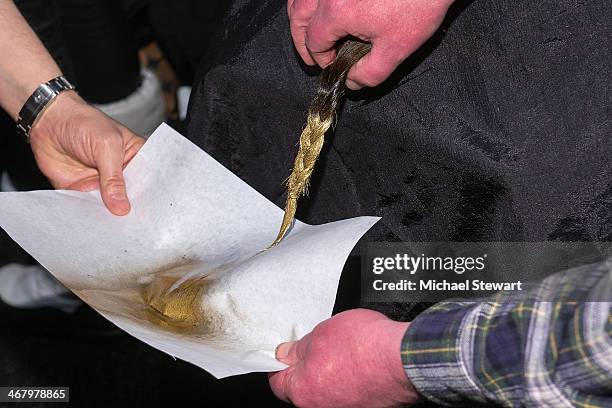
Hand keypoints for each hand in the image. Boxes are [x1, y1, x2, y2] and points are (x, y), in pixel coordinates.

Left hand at [29, 91, 144, 214]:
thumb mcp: (107, 146)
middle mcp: (120, 174)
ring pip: (109, 207)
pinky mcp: (82, 191)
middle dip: (130, 210)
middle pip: (131, 198)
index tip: (152, 212)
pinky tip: (93, 220)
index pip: (148, 182)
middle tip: (133, 223)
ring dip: (109, 216)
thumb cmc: (83, 122)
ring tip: (114, 226)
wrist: (48, 120)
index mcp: (135, 158)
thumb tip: (122, 206)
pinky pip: (88, 207)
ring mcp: (101, 184)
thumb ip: (114, 178)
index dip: (150, 197)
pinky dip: (88, 214)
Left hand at [269, 309, 420, 406]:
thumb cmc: (365, 347)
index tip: (287, 351)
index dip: (282, 361)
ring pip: (328, 389)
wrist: (404, 358)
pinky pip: (350, 392)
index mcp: (303, 391)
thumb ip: (299, 347)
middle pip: (304, 387)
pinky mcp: (367, 406)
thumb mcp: (322, 333)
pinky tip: (361, 362)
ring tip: (346, 352)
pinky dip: (352, 379)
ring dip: (332, 373)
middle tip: (321, 344)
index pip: (278, 380)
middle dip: (309, 366)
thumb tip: (286, 353)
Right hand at [287, 0, 453, 88]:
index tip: (332, 65)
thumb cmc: (419, 4)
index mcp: (336, 12)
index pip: (314, 41)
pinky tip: (320, 8)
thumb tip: (351, 82)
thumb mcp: (396, 48)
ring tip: (309, 29)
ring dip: (301, 15)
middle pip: (298, 15)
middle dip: (300, 38)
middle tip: (310, 54)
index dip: (320, 58)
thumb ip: (370, 72)